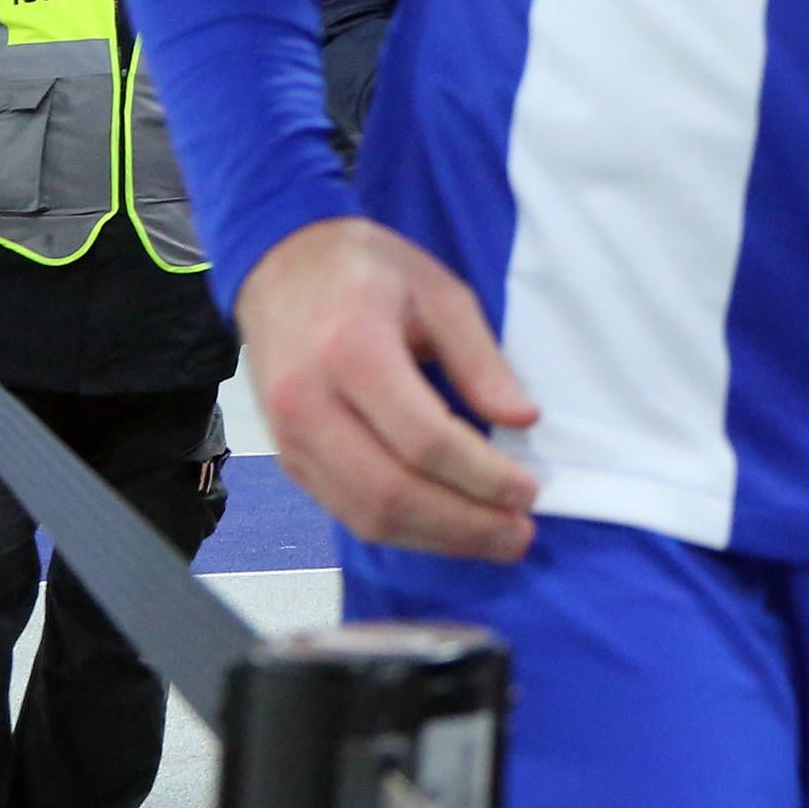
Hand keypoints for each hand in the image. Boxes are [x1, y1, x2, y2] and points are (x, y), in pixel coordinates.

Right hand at [234, 216, 541, 560]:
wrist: (279, 269)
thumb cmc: (366, 273)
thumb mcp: (439, 292)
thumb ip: (481, 359)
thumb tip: (522, 419)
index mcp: (351, 351)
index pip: (424, 440)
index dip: (482, 476)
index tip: (529, 490)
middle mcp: (308, 403)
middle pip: (391, 491)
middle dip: (464, 524)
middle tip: (520, 534)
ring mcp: (289, 439)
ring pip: (364, 515)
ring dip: (436, 539)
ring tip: (494, 539)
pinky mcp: (288, 459)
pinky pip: (345, 511)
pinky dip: (401, 530)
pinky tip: (446, 527)